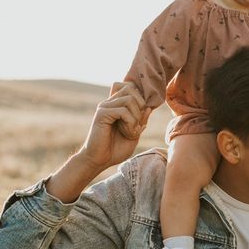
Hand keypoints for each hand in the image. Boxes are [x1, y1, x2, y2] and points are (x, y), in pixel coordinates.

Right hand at [46, 83, 150, 203]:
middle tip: (137, 125)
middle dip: (141, 107)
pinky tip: (127, 133)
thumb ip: (141, 120)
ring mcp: (105, 107)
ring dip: (136, 117)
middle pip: (131, 89)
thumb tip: (149, 107)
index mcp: (116, 105)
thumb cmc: (115, 149)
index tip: (142, 118)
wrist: (100, 160)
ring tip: (132, 131)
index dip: (141, 99)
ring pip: (130, 99)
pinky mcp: (102, 114)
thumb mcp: (134, 134)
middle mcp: (110, 102)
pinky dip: (130, 123)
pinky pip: (123, 111)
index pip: (130, 87)